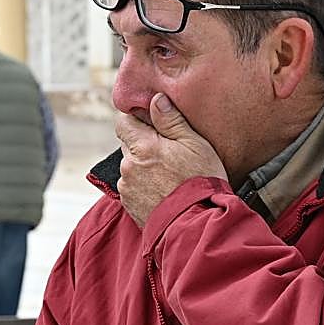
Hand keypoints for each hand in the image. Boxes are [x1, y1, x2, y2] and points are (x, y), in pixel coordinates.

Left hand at [115, 93, 226, 226]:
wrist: (197, 225)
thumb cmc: (200, 182)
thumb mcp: (195, 144)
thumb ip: (172, 120)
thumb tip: (155, 100)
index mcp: (142, 146)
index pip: (123, 122)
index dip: (136, 119)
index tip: (153, 124)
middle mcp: (128, 166)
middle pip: (129, 145)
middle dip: (145, 145)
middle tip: (170, 153)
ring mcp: (127, 188)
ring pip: (132, 168)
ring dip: (145, 168)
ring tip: (171, 177)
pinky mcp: (130, 206)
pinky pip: (134, 188)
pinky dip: (145, 187)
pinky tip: (165, 192)